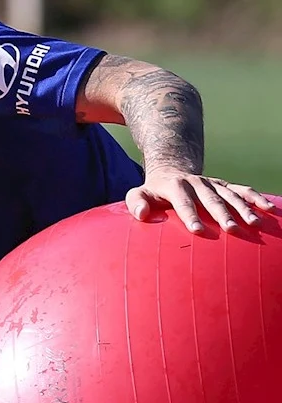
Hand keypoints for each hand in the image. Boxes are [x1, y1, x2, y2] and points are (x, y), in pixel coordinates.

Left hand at [126, 170, 276, 233]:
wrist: (170, 172)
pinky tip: (269, 209)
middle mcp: (196, 182)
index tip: (198, 231)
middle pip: (211, 199)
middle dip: (222, 214)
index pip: (183, 202)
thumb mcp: (138, 194)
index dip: (190, 216)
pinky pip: (242, 190)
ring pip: (230, 195)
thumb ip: (135, 203)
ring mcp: (212, 183)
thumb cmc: (153, 192)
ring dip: (243, 208)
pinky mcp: (223, 185)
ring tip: (254, 224)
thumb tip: (142, 214)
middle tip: (231, 230)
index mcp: (175, 186)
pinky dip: (255, 198)